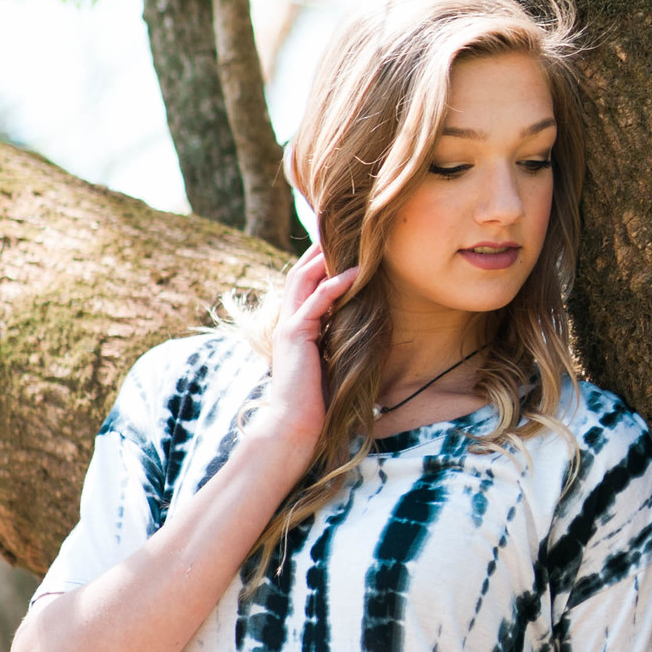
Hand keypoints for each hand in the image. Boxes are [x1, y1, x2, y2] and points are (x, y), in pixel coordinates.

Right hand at [244, 246, 361, 452]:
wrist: (296, 424)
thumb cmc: (317, 398)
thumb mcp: (331, 359)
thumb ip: (338, 338)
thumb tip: (363, 325)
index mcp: (295, 326)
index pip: (304, 284)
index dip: (318, 262)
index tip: (338, 244)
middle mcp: (288, 321)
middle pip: (299, 273)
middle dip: (316, 250)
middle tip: (336, 227)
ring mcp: (288, 326)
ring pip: (302, 280)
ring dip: (323, 258)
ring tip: (344, 239)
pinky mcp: (295, 336)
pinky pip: (316, 302)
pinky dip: (334, 285)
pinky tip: (353, 273)